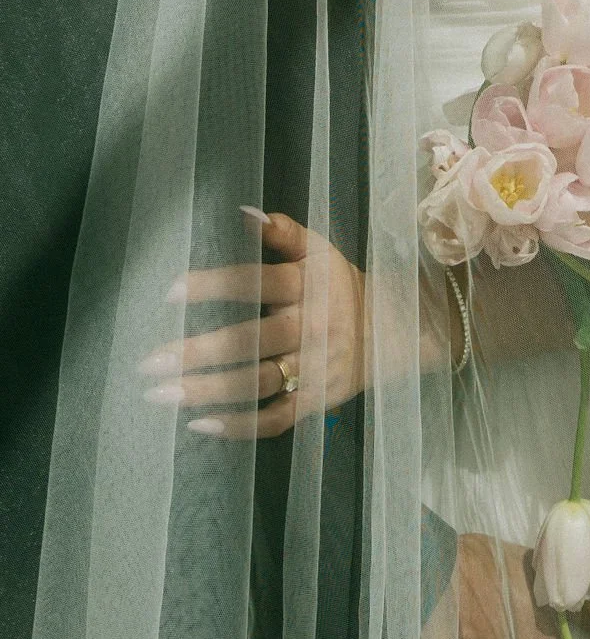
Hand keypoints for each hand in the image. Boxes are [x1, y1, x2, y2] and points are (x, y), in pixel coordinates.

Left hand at [140, 210, 364, 437]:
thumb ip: (284, 231)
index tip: (169, 293)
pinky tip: (200, 426)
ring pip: (257, 383)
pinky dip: (240, 427)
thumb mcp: (320, 251)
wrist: (391, 330)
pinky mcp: (317, 400)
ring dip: (207, 392)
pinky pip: (277, 418)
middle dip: (197, 354)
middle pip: (249, 341)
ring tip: (161, 396)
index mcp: (306, 286)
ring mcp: (313, 368)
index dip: (212, 286)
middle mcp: (309, 328)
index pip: (254, 282)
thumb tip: (242, 212)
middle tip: (149, 363)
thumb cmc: (339, 285)